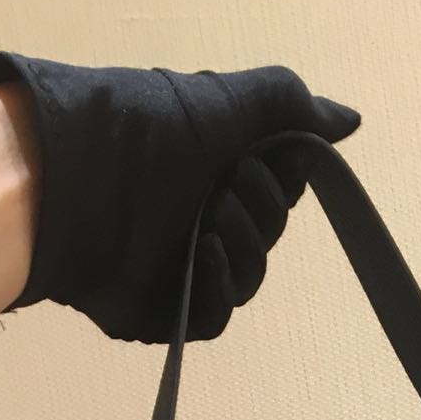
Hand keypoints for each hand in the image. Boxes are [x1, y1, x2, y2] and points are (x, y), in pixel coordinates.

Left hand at [0, 51, 358, 341]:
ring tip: (211, 222)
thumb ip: (291, 107)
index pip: (279, 190)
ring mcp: (175, 267)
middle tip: (228, 186)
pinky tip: (203, 258)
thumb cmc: (144, 130)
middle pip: (268, 237)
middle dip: (261, 210)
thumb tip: (349, 121)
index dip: (284, 178)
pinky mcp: (156, 310)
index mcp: (212, 169)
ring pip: (247, 280)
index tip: (269, 157)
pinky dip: (216, 290)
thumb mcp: (227, 101)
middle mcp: (197, 217)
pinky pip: (211, 318)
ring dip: (243, 249)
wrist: (70, 179)